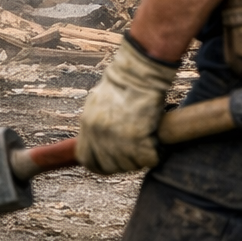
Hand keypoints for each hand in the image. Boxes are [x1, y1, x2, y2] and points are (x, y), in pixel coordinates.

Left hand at [76, 36, 177, 173]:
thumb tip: (97, 143)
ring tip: (145, 141)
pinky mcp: (138, 138)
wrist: (139, 74)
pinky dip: (155, 154)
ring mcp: (117, 137)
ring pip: (129, 165)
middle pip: (109, 166)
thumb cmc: (122, 85)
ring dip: (139, 158)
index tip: (110, 165)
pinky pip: (148, 159)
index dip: (99, 165)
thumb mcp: (97, 104)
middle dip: (122, 163)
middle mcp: (99, 133)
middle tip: (134, 152)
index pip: (86, 159)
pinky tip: (155, 141)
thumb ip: (95, 125)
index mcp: (87, 124)